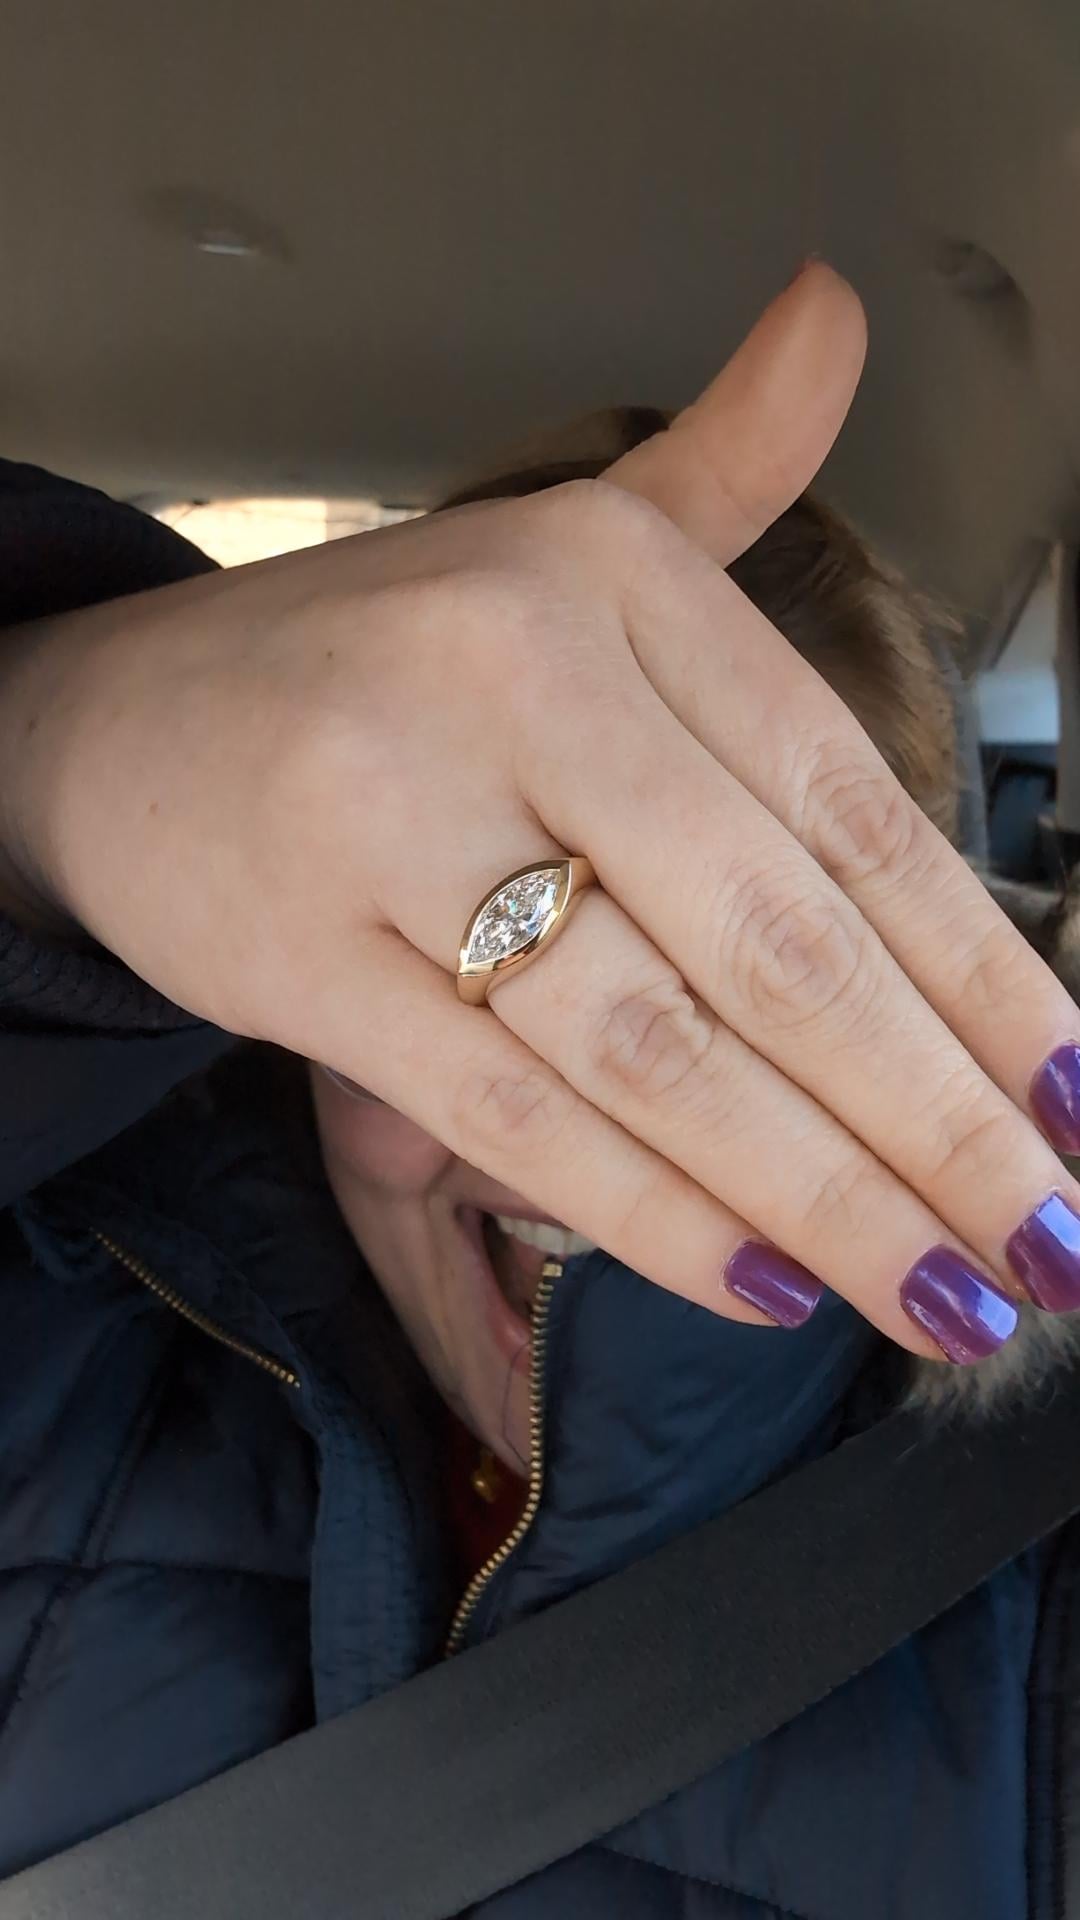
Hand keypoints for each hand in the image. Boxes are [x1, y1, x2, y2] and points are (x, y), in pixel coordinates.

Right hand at [4, 263, 1078, 1360]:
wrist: (117, 718)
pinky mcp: (308, 959)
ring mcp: (399, 822)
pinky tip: (760, 1281)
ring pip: (664, 1048)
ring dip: (828, 1196)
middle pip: (783, 944)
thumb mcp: (555, 548)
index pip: (852, 808)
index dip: (987, 976)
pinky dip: (651, 1214)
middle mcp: (516, 682)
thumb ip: (726, 467)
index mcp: (611, 584)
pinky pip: (515, 1113)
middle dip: (939, 1120)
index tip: (1078, 1101)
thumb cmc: (378, 663)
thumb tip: (839, 317)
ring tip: (942, 1294)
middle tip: (1048, 1243)